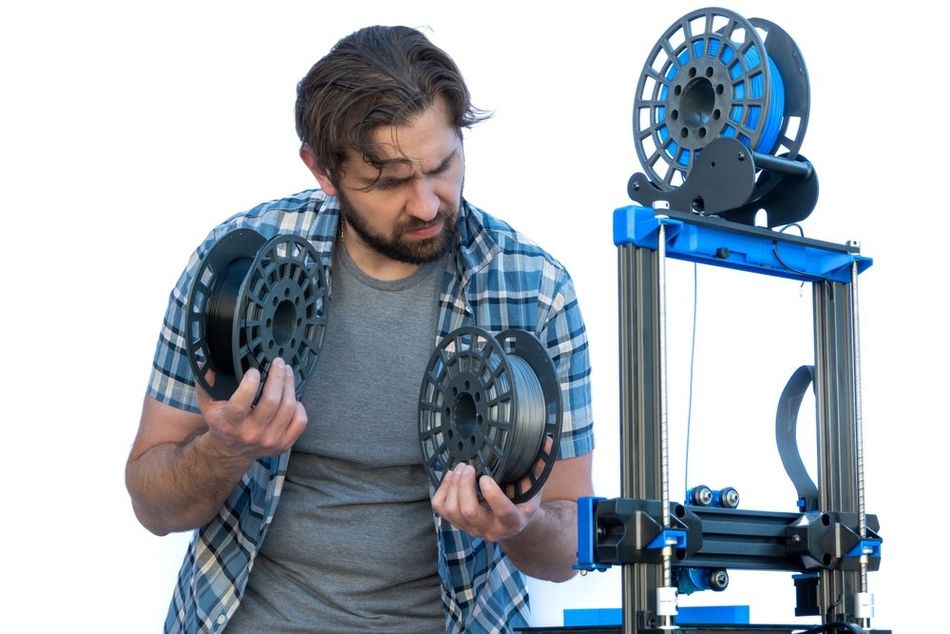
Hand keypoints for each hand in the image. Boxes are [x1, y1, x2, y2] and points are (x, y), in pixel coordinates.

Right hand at [196, 358, 307, 459]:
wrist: (231, 452)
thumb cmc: (221, 423)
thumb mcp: (207, 405)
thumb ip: (205, 383)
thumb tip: (207, 362)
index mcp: (230, 424)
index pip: (241, 404)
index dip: (250, 384)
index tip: (254, 370)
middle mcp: (251, 434)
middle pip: (272, 402)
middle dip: (277, 377)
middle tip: (278, 363)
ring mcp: (270, 441)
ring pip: (289, 408)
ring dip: (289, 385)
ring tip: (287, 372)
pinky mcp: (284, 444)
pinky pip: (300, 421)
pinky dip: (299, 406)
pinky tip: (292, 396)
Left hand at [431, 437, 552, 542]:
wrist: (513, 527)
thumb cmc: (523, 503)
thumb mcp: (535, 487)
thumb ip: (539, 466)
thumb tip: (547, 441)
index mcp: (513, 521)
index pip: (502, 511)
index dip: (492, 494)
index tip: (485, 476)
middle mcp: (490, 529)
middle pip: (469, 511)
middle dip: (465, 485)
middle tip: (468, 466)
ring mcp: (471, 529)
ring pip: (453, 510)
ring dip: (453, 485)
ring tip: (460, 468)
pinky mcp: (457, 524)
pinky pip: (441, 508)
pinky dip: (443, 489)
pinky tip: (452, 477)